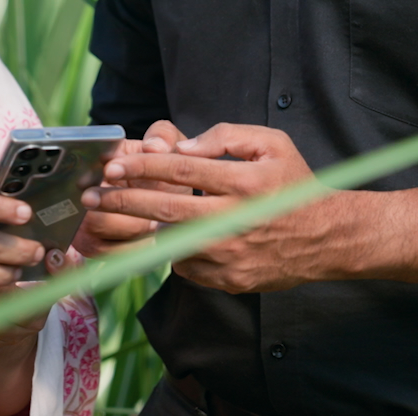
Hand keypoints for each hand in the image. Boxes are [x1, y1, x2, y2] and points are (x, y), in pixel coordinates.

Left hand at [81, 123, 344, 292]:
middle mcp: (234, 220)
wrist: (325, 237)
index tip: (113, 164)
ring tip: (114, 219)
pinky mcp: (229, 281)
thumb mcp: (271, 143)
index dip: (141, 166)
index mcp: (243, 182)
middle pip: (165, 208)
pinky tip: (165, 239)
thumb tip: (184, 147)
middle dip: (122, 200)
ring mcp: (231, 255)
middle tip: (92, 196)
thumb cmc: (293, 183)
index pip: (180, 170)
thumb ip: (226, 136)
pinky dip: (173, 252)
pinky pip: (187, 267)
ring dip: (140, 229)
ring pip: (171, 242)